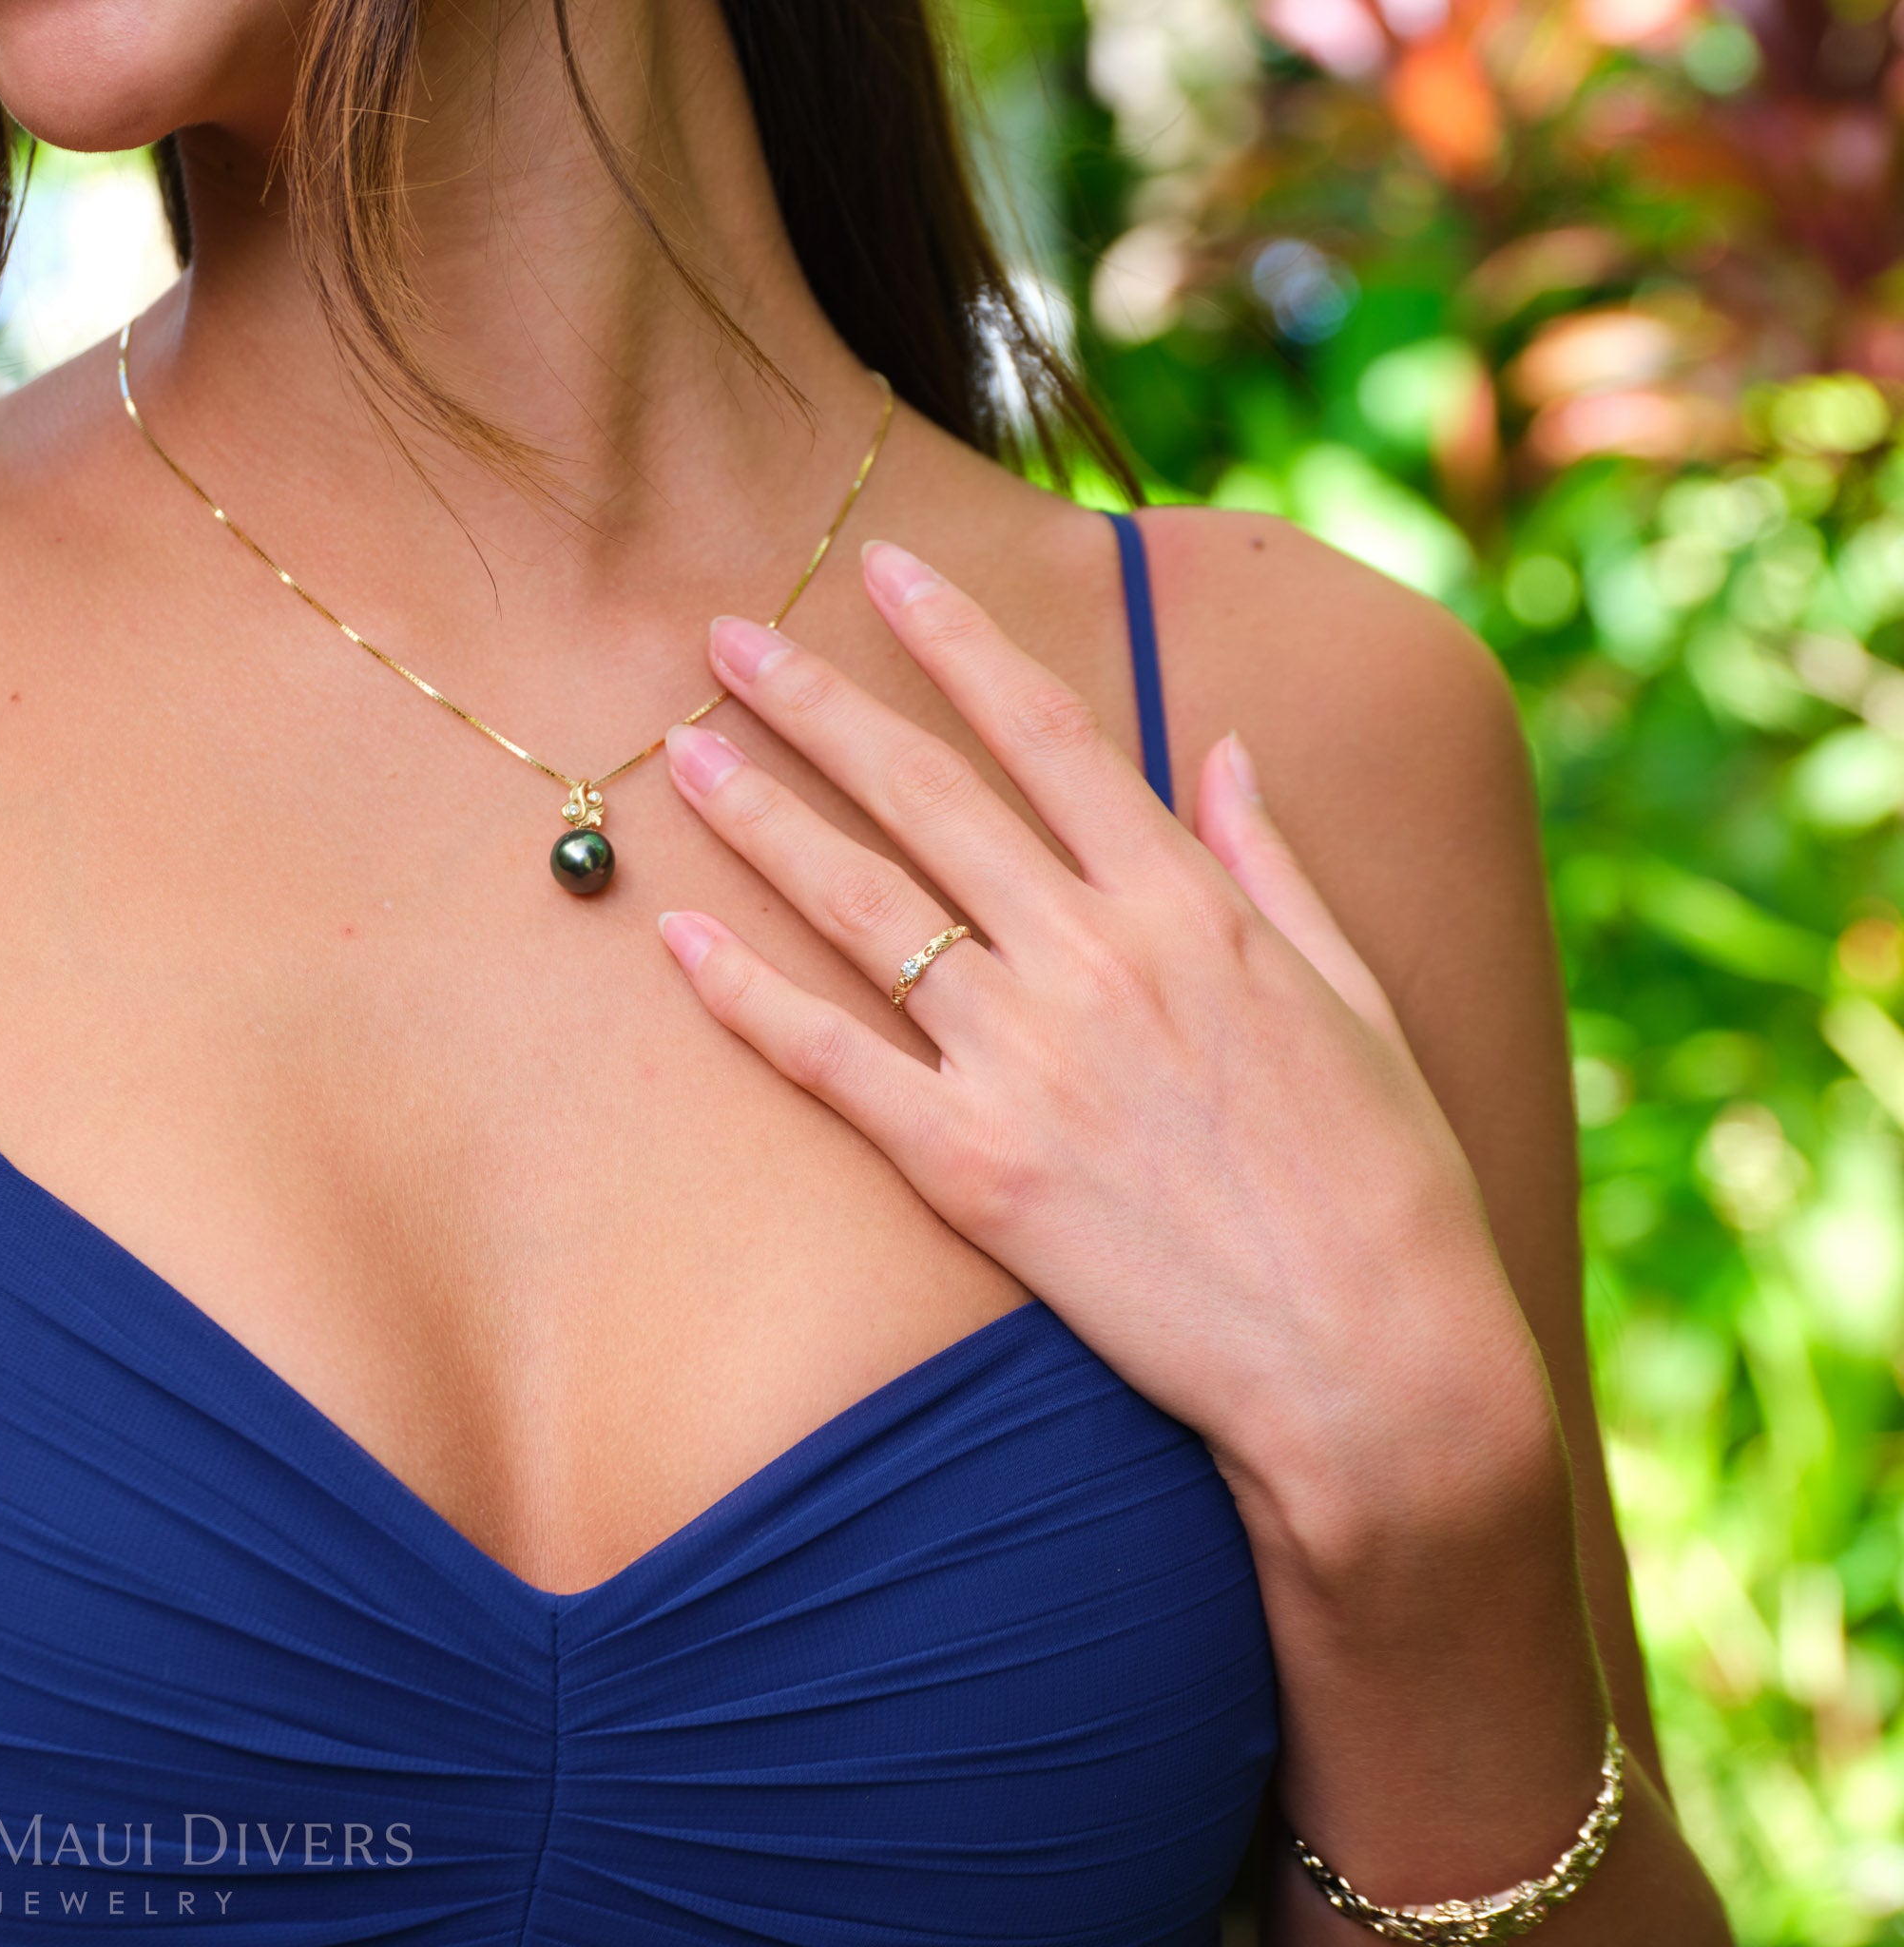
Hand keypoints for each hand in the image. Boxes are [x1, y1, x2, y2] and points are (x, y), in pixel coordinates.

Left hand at [658, 539, 1559, 1571]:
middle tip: (728, 639)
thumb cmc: (1384, 1174)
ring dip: (762, 818)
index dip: (956, 642)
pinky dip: (748, 997)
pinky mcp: (972, 1169)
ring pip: (861, 906)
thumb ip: (1274, 862)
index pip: (1047, 731)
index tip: (885, 572)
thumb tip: (1231, 749)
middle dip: (818, 703)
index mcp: (1187, 902)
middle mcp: (1092, 956)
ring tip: (682, 753)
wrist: (1375, 1359)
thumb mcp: (1353, 993)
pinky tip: (679, 937)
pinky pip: (833, 1063)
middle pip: (925, 796)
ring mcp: (1023, 1059)